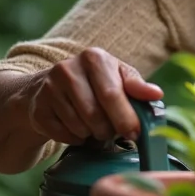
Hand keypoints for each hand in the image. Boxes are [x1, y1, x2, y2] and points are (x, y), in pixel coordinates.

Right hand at [26, 48, 163, 145]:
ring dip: (91, 134)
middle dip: (108, 129)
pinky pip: (62, 134)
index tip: (134, 132)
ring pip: (79, 126)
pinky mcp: (37, 108)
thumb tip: (157, 94)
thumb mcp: (118, 76)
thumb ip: (137, 86)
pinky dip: (74, 138)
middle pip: (94, 113)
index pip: (112, 93)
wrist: (50, 87)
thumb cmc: (94, 82)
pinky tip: (76, 128)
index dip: (125, 117)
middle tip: (112, 132)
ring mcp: (49, 88)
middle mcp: (68, 68)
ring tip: (94, 126)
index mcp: (94, 57)